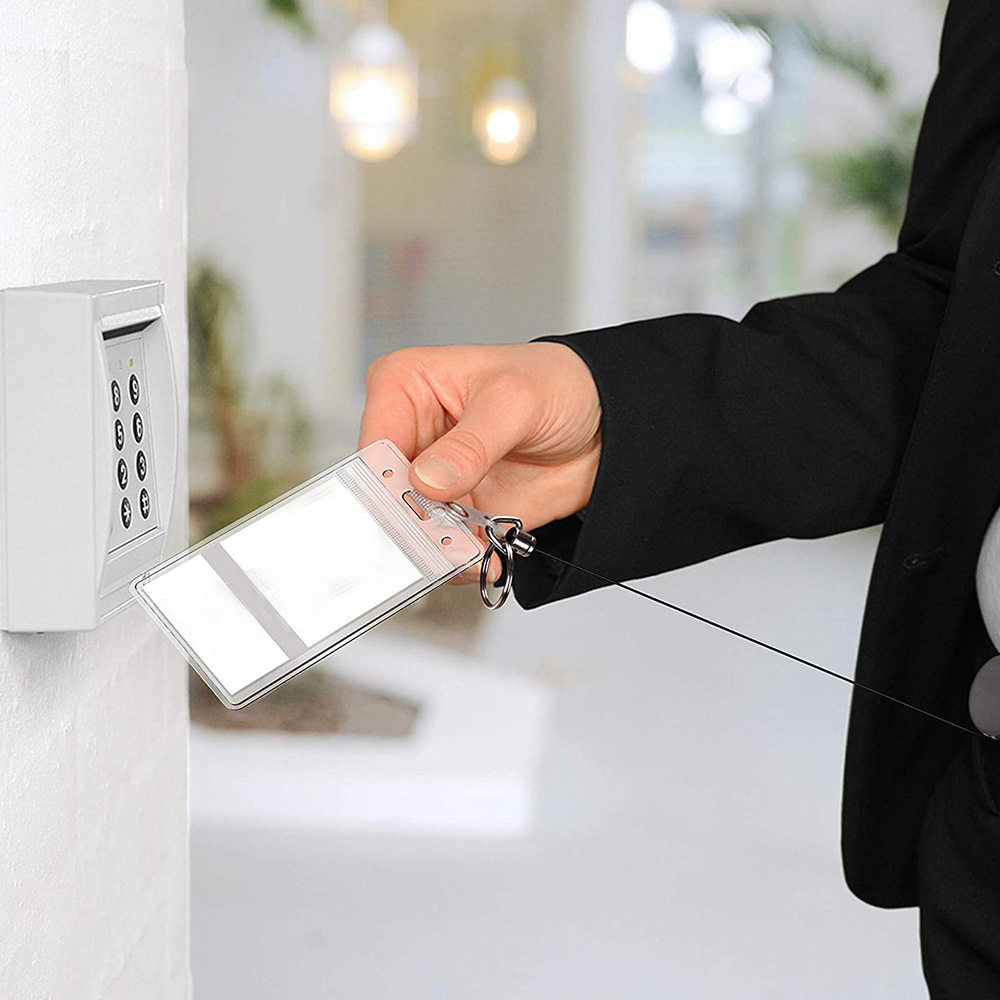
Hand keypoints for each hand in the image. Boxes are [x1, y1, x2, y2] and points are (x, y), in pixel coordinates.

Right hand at [359, 343, 601, 534]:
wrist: (606, 422)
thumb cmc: (556, 384)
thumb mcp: (514, 402)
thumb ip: (471, 445)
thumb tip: (428, 480)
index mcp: (404, 388)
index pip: (375, 448)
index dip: (389, 485)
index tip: (418, 509)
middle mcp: (411, 435)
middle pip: (386, 496)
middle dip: (415, 526)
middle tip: (446, 540)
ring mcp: (434, 479)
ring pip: (414, 529)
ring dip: (441, 549)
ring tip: (473, 551)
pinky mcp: (458, 513)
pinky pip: (446, 548)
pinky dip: (463, 560)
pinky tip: (487, 556)